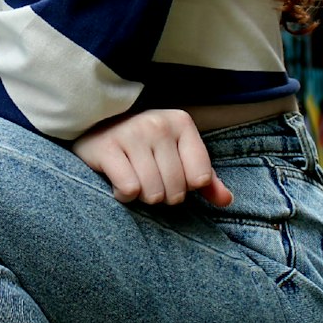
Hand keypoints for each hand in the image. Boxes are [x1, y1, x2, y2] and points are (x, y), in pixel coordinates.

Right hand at [72, 109, 233, 207]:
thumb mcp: (178, 154)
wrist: (96, 125)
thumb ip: (206, 178)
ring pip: (152, 192)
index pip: (200, 178)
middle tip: (150, 182)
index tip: (171, 176)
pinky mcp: (106, 148)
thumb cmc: (144, 145)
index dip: (186, 187)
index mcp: (181, 123)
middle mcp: (158, 124)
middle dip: (163, 196)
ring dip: (143, 197)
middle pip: (176, 190)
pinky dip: (124, 196)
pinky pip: (128, 190)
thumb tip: (226, 200)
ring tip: (135, 181)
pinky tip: (118, 182)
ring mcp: (131, 134)